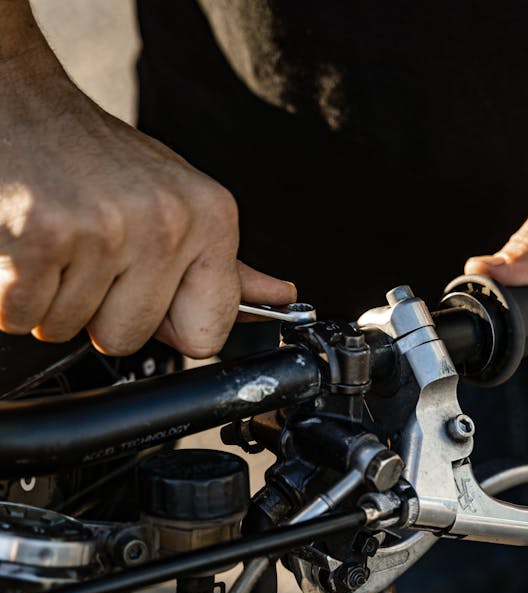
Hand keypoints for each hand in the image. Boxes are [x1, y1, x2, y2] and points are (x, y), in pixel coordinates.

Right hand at [0, 16, 293, 357]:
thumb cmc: (101, 160)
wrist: (20, 100)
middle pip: (127, 339)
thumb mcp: (180, 204)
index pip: (206, 336)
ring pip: (69, 330)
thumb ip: (227, 266)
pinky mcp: (41, 236)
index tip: (144, 293)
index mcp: (213, 220)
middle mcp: (168, 223)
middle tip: (88, 257)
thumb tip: (283, 298)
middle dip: (97, 313)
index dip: (164, 326)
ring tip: (58, 244)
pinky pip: (21, 316)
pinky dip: (9, 294)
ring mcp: (106, 230)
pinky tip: (23, 245)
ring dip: (51, 300)